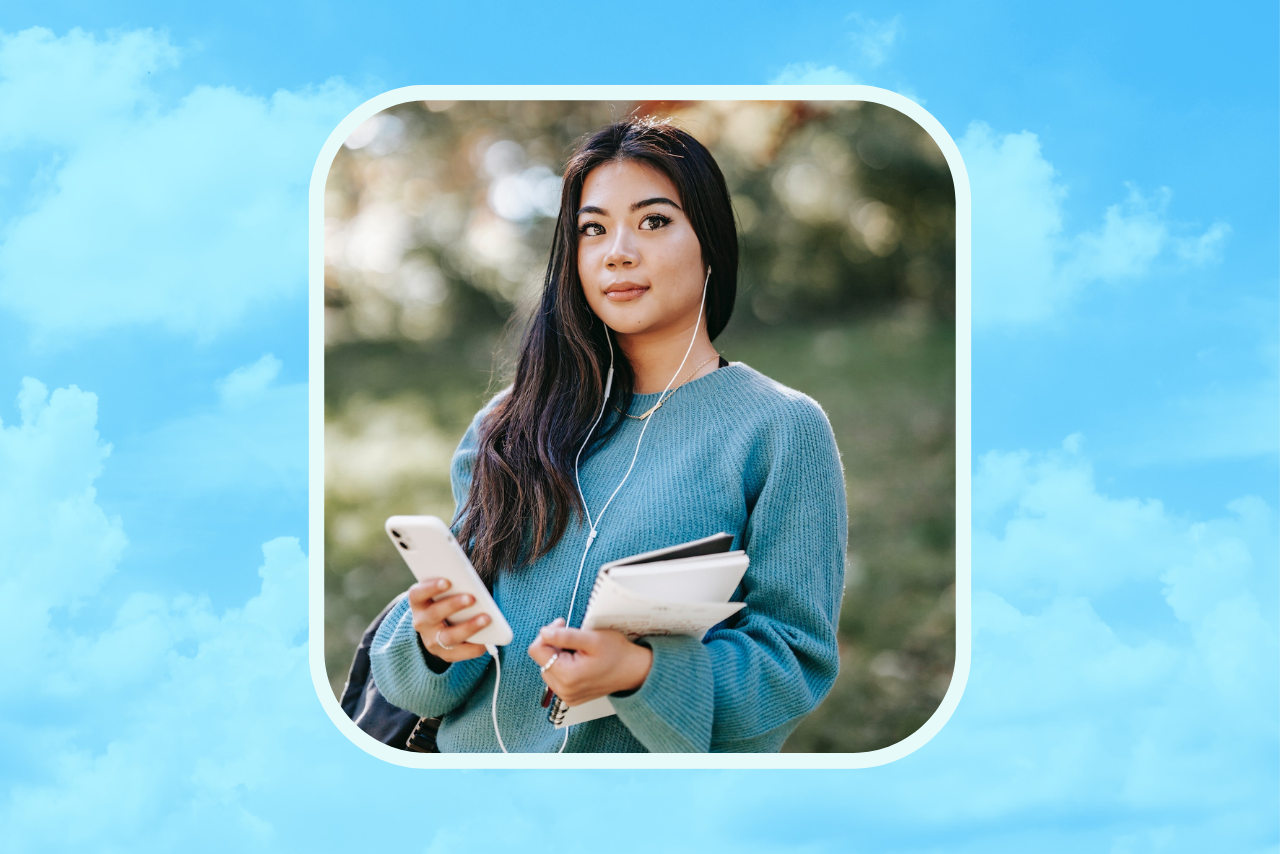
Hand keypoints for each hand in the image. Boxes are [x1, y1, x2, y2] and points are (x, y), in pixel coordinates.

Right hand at [408, 579, 490, 663]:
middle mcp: (421, 622)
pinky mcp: (444, 654)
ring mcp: (431, 640)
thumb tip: (471, 584)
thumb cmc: (445, 602)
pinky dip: (474, 647)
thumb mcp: (442, 593)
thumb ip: (453, 586)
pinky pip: (460, 653)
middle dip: (454, 605)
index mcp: (418, 603)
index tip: (447, 581)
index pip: (417, 594)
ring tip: (486, 618)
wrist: (436, 630)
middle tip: (472, 598)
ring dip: (469, 627)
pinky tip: (487, 641)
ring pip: (449, 636)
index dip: (430, 587)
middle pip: (434, 614)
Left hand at [527, 619, 652, 706]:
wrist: (633, 670)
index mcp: (567, 676)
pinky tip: (579, 662)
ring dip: (558, 656)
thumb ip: (565, 636)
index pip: (536, 650)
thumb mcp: (592, 638)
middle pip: (541, 660)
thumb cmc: (617, 654)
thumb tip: (544, 632)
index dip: (547, 633)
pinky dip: (563, 666)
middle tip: (574, 638)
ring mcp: (567, 696)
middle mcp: (564, 690)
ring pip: (547, 668)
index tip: (562, 625)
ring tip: (578, 652)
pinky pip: (556, 678)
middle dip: (554, 645)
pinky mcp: (570, 697)